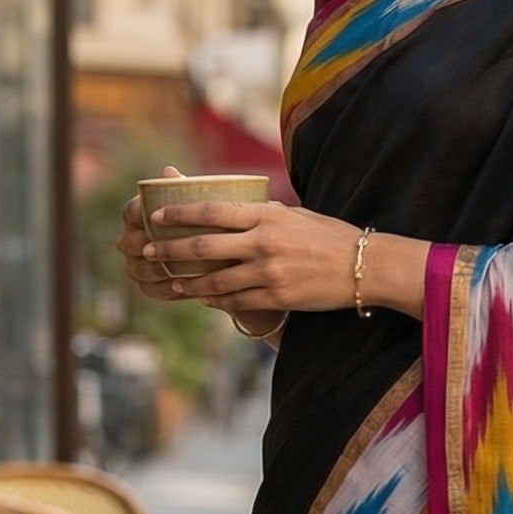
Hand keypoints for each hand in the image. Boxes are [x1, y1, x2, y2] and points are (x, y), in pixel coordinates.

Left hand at [121, 185, 426, 322]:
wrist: (364, 266)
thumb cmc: (330, 236)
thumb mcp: (295, 215)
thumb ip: (262, 214)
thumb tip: (233, 211)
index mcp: (266, 215)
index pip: (212, 212)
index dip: (179, 216)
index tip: (155, 218)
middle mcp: (262, 243)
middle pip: (204, 248)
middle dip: (169, 251)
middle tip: (147, 252)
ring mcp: (268, 273)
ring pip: (215, 281)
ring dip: (189, 284)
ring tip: (173, 283)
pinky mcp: (277, 297)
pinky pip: (237, 301)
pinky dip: (218, 301)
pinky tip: (206, 299)